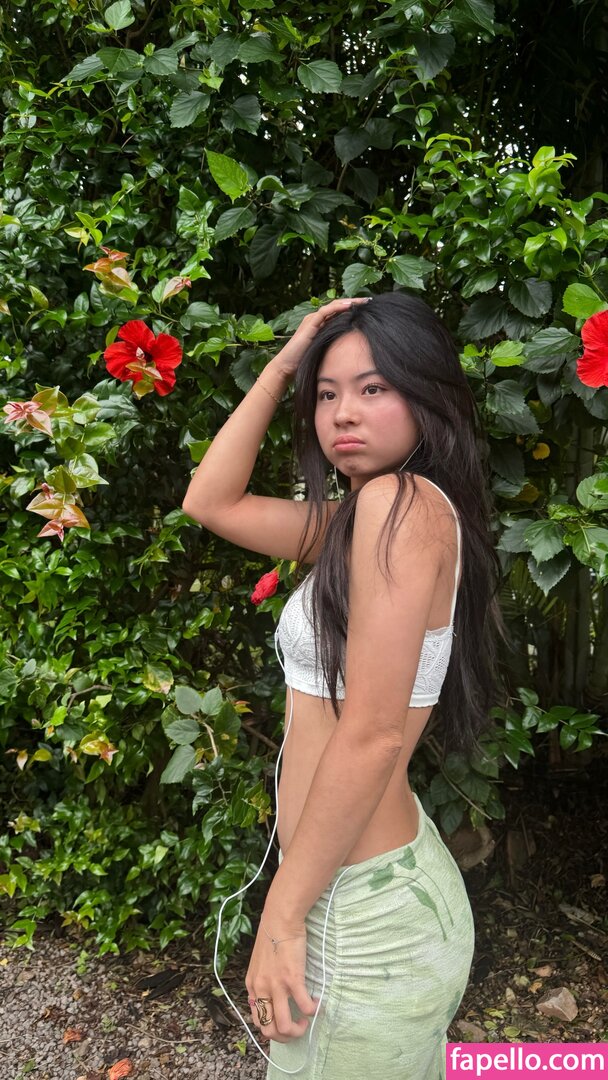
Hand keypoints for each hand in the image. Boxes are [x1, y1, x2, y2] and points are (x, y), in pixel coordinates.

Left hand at [245, 912, 318, 1043]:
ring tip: (306, 1020)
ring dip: (298, 1030)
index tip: (285, 1021)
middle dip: (285, 1037)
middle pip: (269, 1030)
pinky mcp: (292, 979)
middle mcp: (261, 990)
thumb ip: (262, 982)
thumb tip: (271, 997)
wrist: (280, 920)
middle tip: (297, 1027)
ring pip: (284, 1026)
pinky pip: (304, 1006)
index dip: (272, 1028)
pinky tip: (317, 1002)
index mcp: (252, 987)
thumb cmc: (272, 938)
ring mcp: (276, 986)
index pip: (258, 1021)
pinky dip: (313, 1010)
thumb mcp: (259, 964)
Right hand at [271, 296, 370, 379]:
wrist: (288, 366)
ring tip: (364, 301)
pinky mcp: (310, 322)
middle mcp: (318, 319)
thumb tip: (355, 350)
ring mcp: (313, 319)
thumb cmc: (306, 362)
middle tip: (371, 301)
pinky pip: (326, 311)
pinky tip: (350, 306)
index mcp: (322, 324)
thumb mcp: (327, 352)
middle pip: (339, 306)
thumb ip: (337, 346)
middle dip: (355, 302)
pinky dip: (338, 307)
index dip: (355, 309)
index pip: (341, 312)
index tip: (370, 309)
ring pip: (334, 305)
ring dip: (350, 302)